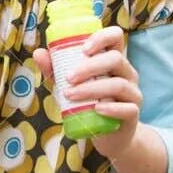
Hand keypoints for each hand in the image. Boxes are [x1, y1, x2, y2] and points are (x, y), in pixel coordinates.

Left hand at [33, 26, 141, 159]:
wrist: (107, 135)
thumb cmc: (87, 103)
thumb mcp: (70, 84)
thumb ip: (55, 69)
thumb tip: (38, 53)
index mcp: (113, 59)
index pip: (115, 37)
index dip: (102, 37)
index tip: (83, 48)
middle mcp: (127, 73)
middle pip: (115, 59)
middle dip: (90, 66)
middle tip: (68, 77)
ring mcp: (133, 93)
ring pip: (119, 84)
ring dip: (92, 88)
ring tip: (71, 95)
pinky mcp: (133, 114)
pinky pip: (128, 108)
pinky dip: (111, 108)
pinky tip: (97, 109)